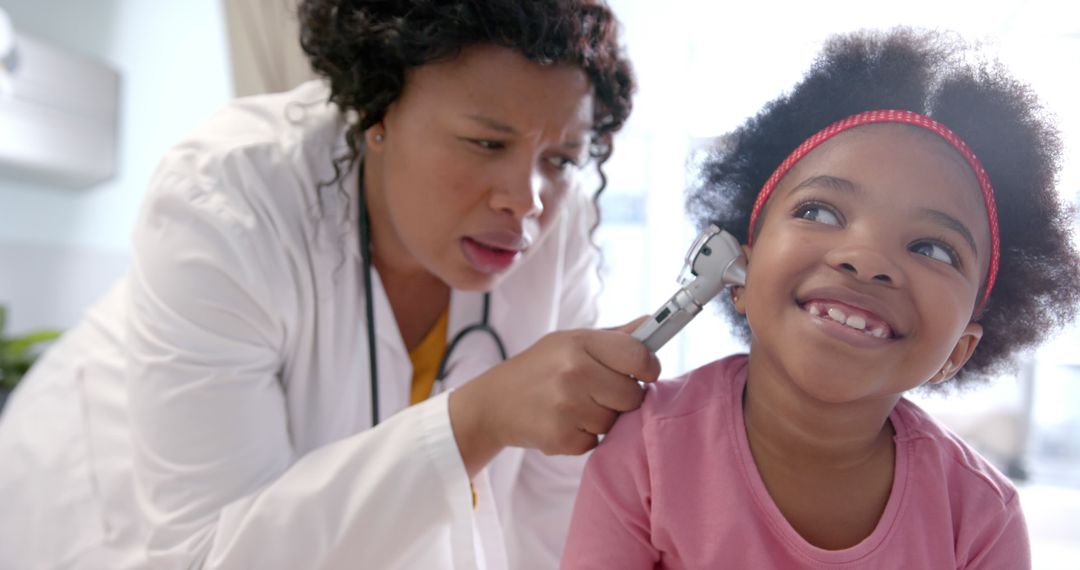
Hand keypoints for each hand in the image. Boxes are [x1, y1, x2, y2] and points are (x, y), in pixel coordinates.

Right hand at [449, 317, 660, 476]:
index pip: (639, 356)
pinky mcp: (561, 437)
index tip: (643, 374)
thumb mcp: (571, 342)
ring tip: (575, 407)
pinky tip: (565, 422)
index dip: (648, 368)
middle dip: (622, 398)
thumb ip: (615, 337)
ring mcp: (566, 406)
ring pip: (615, 422)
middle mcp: (574, 371)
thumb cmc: (540, 369)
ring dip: (602, 419)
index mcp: (579, 342)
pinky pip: (596, 442)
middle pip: (633, 395)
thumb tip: (652, 323)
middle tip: (599, 393)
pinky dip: (584, 437)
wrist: (493, 403)